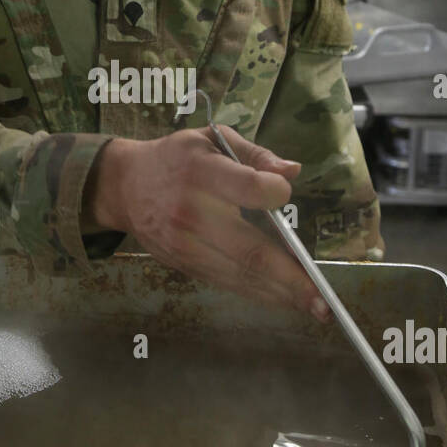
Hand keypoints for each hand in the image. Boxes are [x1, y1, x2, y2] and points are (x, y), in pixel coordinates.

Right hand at [84, 128, 330, 320]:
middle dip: (291, 277)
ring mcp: (186, 244)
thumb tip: (294, 171)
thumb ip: (255, 154)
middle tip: (323, 298)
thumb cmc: (177, 159)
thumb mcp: (211, 139)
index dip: (275, 194)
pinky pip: (226, 281)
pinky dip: (257, 292)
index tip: (285, 194)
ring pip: (240, 273)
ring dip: (280, 294)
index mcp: (201, 171)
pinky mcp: (183, 264)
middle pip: (249, 248)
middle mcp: (192, 211)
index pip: (249, 188)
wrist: (124, 187)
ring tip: (314, 307)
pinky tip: (283, 299)